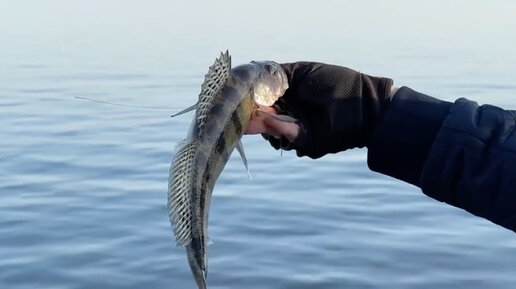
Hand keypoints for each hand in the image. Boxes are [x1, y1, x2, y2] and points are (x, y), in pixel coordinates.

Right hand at [246, 62, 393, 158]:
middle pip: (260, 115)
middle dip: (248, 114)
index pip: (261, 96)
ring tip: (254, 117)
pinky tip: (273, 122)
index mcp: (287, 92)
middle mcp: (289, 110)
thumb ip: (276, 76)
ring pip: (269, 129)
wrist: (365, 106)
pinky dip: (280, 130)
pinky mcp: (303, 141)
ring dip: (260, 124)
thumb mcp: (303, 72)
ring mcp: (295, 127)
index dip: (247, 98)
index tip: (234, 97)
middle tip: (236, 113)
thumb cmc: (337, 84)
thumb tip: (250, 83)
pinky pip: (286, 137)